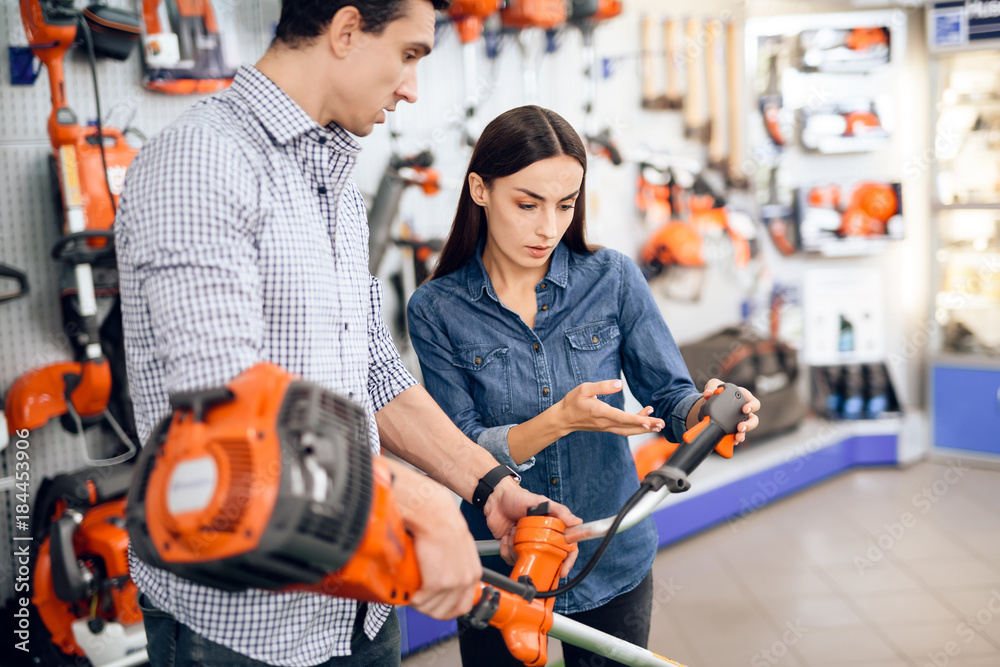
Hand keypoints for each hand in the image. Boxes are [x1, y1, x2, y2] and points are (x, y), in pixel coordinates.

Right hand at [387, 460, 481, 619]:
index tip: (434, 605)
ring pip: (432, 610)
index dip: (446, 609)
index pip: (463, 605)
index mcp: (473, 573)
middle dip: (429, 609)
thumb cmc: (442, 523)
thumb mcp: (457, 547)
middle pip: (447, 612)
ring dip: (418, 604)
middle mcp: (466, 580)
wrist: (433, 514)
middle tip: (418, 599)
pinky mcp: (438, 584)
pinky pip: (421, 602)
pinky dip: (412, 599)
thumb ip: (455, 564)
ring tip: (410, 592)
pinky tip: (408, 589)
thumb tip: (442, 573)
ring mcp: (453, 584)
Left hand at [484, 477, 581, 577]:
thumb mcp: (541, 501)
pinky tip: (506, 536)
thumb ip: (559, 511)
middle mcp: (540, 539)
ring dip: (518, 549)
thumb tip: (577, 522)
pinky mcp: (511, 548)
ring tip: (514, 532)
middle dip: (537, 557)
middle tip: (530, 551)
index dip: (567, 560)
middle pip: (546, 559)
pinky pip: (510, 559)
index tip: (563, 570)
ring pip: (527, 560)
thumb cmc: (518, 497)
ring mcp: (526, 545)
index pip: (566, 548)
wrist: (496, 499)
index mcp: (551, 528)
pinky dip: (506, 550)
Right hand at [557, 379, 664, 435]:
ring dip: (644, 428)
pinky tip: (644, 419)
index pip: (622, 418)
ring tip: (658, 424)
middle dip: (647, 426)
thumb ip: (603, 386)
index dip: (636, 420)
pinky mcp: (607, 427)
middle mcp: (605, 423)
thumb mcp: (584, 389)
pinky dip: (635, 426)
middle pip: (629, 428)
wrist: (563, 419)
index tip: (649, 421)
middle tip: (661, 424)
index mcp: (600, 412)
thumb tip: (620, 384)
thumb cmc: (572, 402)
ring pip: (628, 430)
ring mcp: (606, 427)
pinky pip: (624, 429)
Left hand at [698, 378, 760, 444]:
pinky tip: (730, 442)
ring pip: (745, 431)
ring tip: (737, 437)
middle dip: (749, 425)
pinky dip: (732, 441)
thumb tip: (707, 394)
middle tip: (741, 427)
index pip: (754, 404)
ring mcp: (738, 423)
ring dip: (742, 435)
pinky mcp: (731, 431)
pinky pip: (734, 438)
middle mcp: (743, 413)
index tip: (745, 409)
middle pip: (753, 420)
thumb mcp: (713, 385)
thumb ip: (711, 387)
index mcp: (743, 400)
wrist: (706, 404)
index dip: (752, 407)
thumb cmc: (715, 392)